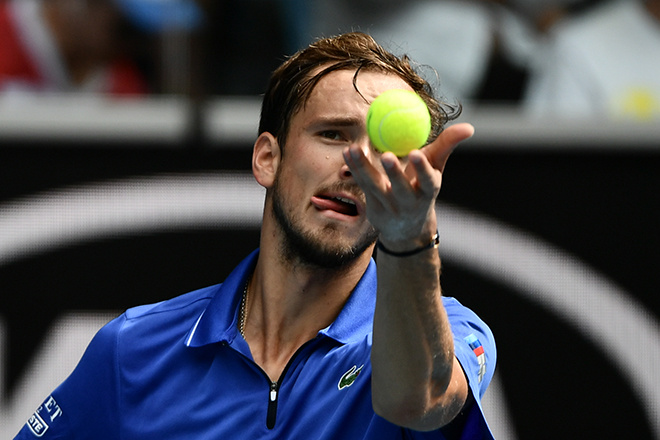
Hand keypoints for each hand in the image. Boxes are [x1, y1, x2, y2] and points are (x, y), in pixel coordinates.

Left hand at [343, 123, 473, 250]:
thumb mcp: (436, 168)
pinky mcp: (373, 209)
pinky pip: (362, 185)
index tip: (415, 153)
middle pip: (401, 189)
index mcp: (428, 192)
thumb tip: (469, 127)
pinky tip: (348, 153)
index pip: (427, 182)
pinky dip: (354, 168)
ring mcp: (389, 208)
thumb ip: (447, 145)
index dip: (422, 169)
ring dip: (363, 168)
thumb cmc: (422, 187)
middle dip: (394, 173)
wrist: (407, 228)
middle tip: (386, 154)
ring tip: (354, 149)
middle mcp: (409, 203)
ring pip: (375, 187)